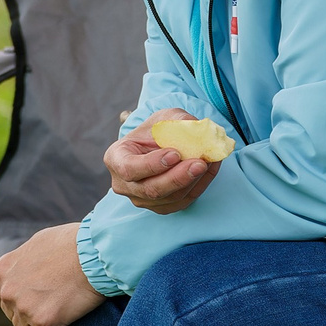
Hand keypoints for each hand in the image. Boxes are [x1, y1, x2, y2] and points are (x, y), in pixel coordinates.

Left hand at [0, 223, 104, 325]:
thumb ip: (25, 262)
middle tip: (52, 300)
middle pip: (12, 314)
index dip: (14, 300)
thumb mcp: (37, 244)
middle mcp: (8, 290)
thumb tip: (26, 272)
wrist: (93, 254)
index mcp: (3, 270)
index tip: (29, 298)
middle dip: (29, 310)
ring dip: (40, 322)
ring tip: (59, 307)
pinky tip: (65, 316)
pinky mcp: (42, 321)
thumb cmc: (72, 244)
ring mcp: (24, 307)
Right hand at [106, 108, 221, 214]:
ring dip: (193, 181)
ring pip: (169, 198)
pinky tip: (209, 170)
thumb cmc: (156, 130)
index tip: (175, 154)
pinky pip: (181, 202)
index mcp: (116, 158)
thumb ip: (178, 121)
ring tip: (209, 162)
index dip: (152, 165)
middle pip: (151, 189)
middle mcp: (124, 184)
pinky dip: (199, 187)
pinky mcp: (160, 207)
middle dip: (178, 177)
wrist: (159, 145)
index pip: (129, 168)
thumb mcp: (163, 118)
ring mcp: (141, 199)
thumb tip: (198, 129)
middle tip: (200, 163)